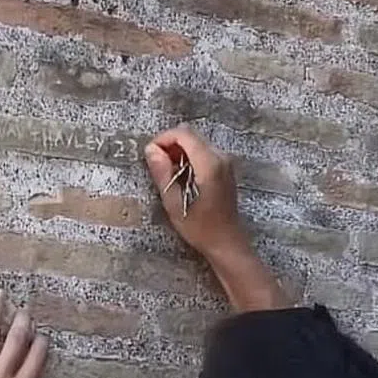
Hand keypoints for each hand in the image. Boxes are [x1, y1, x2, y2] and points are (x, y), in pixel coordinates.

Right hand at [144, 124, 243, 256]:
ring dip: (179, 151)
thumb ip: (163, 174)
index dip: (163, 139)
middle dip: (170, 145)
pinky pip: (204, 152)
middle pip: (190, 135)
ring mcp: (226, 162)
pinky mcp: (226, 169)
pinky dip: (189, 157)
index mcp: (210, 164)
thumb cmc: (201, 229)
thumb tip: (151, 150)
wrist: (227, 243)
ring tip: (168, 173)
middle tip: (157, 165)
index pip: (183, 134)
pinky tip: (182, 176)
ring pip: (196, 142)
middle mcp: (221, 157)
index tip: (150, 155)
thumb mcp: (175, 204)